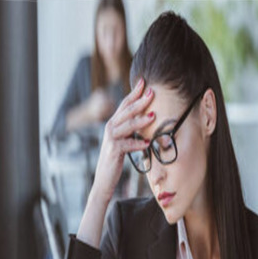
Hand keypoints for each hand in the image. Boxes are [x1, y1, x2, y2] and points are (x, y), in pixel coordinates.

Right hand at [89, 78, 154, 208]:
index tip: (144, 81)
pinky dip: (137, 144)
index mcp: (114, 123)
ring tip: (153, 116)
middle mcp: (111, 127)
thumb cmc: (116, 159)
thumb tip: (145, 119)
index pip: (125, 104)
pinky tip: (147, 143)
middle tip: (152, 92)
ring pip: (127, 126)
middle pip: (127, 111)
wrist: (104, 177)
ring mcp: (111, 138)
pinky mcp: (114, 151)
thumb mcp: (124, 141)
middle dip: (140, 101)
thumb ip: (131, 130)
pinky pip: (127, 145)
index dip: (134, 92)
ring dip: (140, 121)